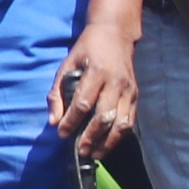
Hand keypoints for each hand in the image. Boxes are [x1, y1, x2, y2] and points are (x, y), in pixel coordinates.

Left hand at [49, 24, 136, 155]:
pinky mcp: (135, 95)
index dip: (71, 121)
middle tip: (79, 150)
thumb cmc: (87, 49)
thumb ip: (57, 93)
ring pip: (120, 122)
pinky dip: (118, 136)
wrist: (115, 34)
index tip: (61, 132)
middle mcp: (115, 82)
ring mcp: (128, 90)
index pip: (83, 103)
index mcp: (97, 72)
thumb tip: (53, 121)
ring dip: (107, 142)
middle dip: (90, 136)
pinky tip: (107, 145)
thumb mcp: (67, 64)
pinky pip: (129, 121)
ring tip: (94, 154)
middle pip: (104, 116)